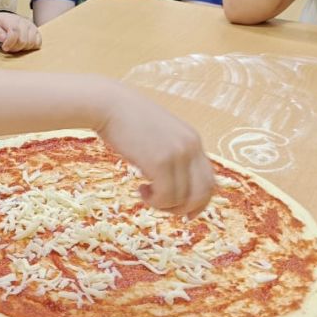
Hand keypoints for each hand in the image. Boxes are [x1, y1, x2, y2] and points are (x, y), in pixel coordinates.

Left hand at [0, 12, 42, 53]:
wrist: (3, 20)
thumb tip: (3, 38)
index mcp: (11, 19)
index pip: (14, 32)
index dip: (10, 42)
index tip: (4, 47)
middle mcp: (24, 21)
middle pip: (23, 40)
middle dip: (14, 47)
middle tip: (7, 47)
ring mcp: (31, 27)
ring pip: (31, 42)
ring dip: (21, 48)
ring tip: (13, 45)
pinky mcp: (36, 32)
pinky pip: (38, 43)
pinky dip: (30, 47)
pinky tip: (22, 46)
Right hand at [96, 86, 213, 216]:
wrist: (107, 104)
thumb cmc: (126, 120)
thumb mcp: (159, 135)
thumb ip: (171, 153)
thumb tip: (174, 183)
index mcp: (192, 139)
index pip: (210, 180)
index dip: (201, 201)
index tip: (186, 212)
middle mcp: (191, 146)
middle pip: (204, 192)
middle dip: (187, 208)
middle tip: (165, 208)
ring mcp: (177, 154)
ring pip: (183, 199)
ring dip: (164, 204)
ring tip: (145, 193)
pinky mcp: (160, 161)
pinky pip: (166, 196)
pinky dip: (155, 201)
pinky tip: (140, 189)